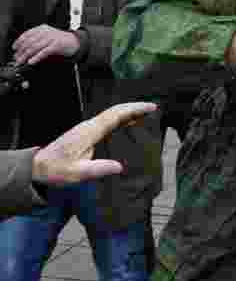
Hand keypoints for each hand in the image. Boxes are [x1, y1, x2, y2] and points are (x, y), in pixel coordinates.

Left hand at [12, 25, 80, 65]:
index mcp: (43, 28)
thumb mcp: (48, 36)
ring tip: (22, 61)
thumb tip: (23, 49)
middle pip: (29, 42)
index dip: (19, 42)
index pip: (27, 34)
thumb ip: (37, 39)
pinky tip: (32, 61)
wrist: (75, 41)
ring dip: (26, 55)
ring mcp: (52, 38)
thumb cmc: (61, 40)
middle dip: (21, 51)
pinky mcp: (57, 45)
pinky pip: (44, 52)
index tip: (14, 49)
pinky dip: (36, 57)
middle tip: (17, 58)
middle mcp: (46, 32)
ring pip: (34, 47)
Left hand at [31, 102, 157, 185]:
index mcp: (89, 132)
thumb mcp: (77, 173)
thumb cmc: (56, 170)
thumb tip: (119, 167)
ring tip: (145, 113)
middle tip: (153, 108)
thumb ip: (97, 169)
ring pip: (111, 114)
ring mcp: (87, 128)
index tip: (150, 107)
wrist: (37, 167)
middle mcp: (89, 126)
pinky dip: (121, 118)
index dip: (134, 109)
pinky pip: (107, 120)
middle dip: (135, 107)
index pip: (116, 115)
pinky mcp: (86, 133)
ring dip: (129, 111)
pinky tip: (127, 122)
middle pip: (115, 111)